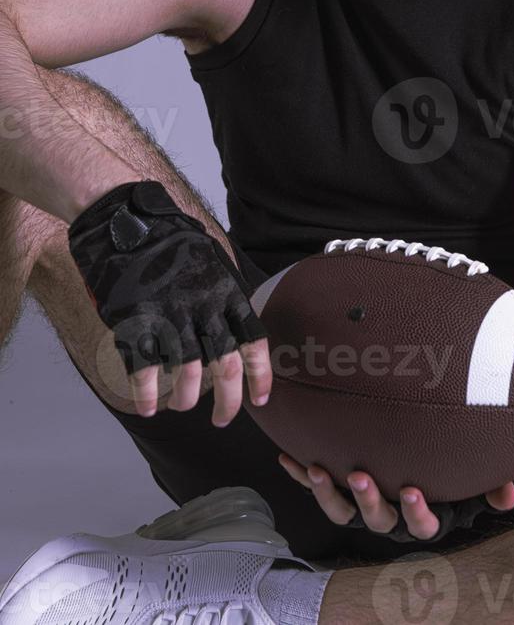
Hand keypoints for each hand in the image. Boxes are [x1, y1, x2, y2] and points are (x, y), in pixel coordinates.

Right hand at [67, 180, 271, 424]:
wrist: (125, 221)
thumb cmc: (170, 241)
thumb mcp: (212, 259)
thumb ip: (226, 293)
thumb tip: (241, 327)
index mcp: (226, 290)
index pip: (253, 340)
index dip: (261, 375)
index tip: (261, 399)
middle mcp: (202, 305)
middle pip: (224, 366)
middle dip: (228, 402)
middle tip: (223, 420)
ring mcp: (168, 314)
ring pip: (185, 373)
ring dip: (185, 398)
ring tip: (181, 405)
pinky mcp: (134, 320)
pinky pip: (144, 368)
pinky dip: (146, 394)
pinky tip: (147, 407)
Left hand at [279, 452, 513, 542]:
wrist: (418, 462)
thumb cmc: (447, 471)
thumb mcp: (472, 481)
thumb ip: (492, 486)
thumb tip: (507, 493)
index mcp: (422, 515)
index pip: (422, 524)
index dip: (416, 511)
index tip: (412, 490)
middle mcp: (389, 515)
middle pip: (376, 518)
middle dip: (366, 499)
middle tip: (360, 475)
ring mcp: (361, 504)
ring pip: (342, 510)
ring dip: (327, 491)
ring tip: (317, 468)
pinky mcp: (339, 488)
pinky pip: (317, 486)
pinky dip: (300, 473)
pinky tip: (287, 457)